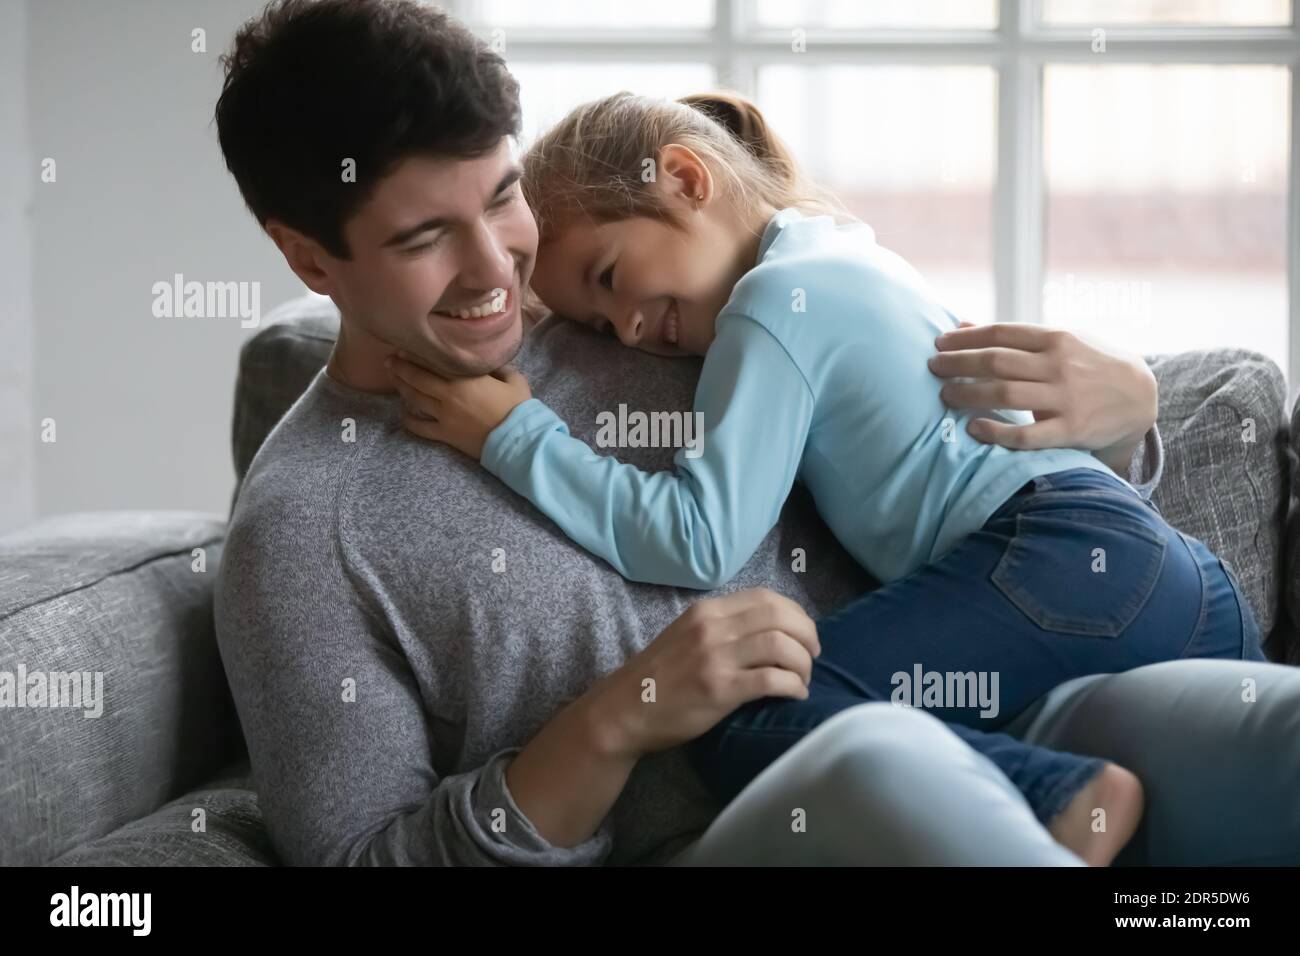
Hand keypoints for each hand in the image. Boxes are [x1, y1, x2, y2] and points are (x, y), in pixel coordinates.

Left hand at [388, 351, 531, 460]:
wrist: (518, 441)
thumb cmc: (519, 408)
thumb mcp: (514, 380)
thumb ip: (498, 368)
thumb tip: (488, 362)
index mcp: (465, 378)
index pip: (434, 362)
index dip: (417, 354)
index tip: (406, 347)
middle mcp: (449, 395)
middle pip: (417, 378)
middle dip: (400, 368)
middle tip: (389, 360)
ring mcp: (444, 416)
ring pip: (415, 399)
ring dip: (401, 388)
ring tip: (393, 379)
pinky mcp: (445, 434)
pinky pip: (420, 427)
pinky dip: (409, 420)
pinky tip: (404, 414)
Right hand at [588, 588, 820, 759]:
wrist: (623, 711)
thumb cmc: (658, 678)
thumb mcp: (686, 636)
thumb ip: (722, 628)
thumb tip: (769, 631)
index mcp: (707, 611)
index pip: (765, 597)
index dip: (795, 613)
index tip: (803, 633)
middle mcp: (713, 627)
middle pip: (780, 616)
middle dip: (807, 635)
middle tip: (813, 655)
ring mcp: (716, 657)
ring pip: (782, 645)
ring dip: (803, 663)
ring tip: (803, 678)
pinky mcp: (720, 689)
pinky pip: (772, 680)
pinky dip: (793, 686)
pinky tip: (795, 694)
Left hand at [926, 321, 1156, 461]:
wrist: (1140, 397)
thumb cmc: (1090, 364)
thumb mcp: (1060, 341)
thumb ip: (1013, 337)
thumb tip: (961, 324)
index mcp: (1056, 338)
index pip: (1001, 333)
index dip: (965, 338)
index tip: (938, 343)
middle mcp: (1059, 365)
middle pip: (996, 362)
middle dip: (958, 364)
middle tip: (932, 368)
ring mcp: (1066, 398)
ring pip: (1005, 394)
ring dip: (968, 394)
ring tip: (945, 395)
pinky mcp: (1071, 430)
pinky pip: (1027, 434)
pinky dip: (996, 432)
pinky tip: (974, 428)